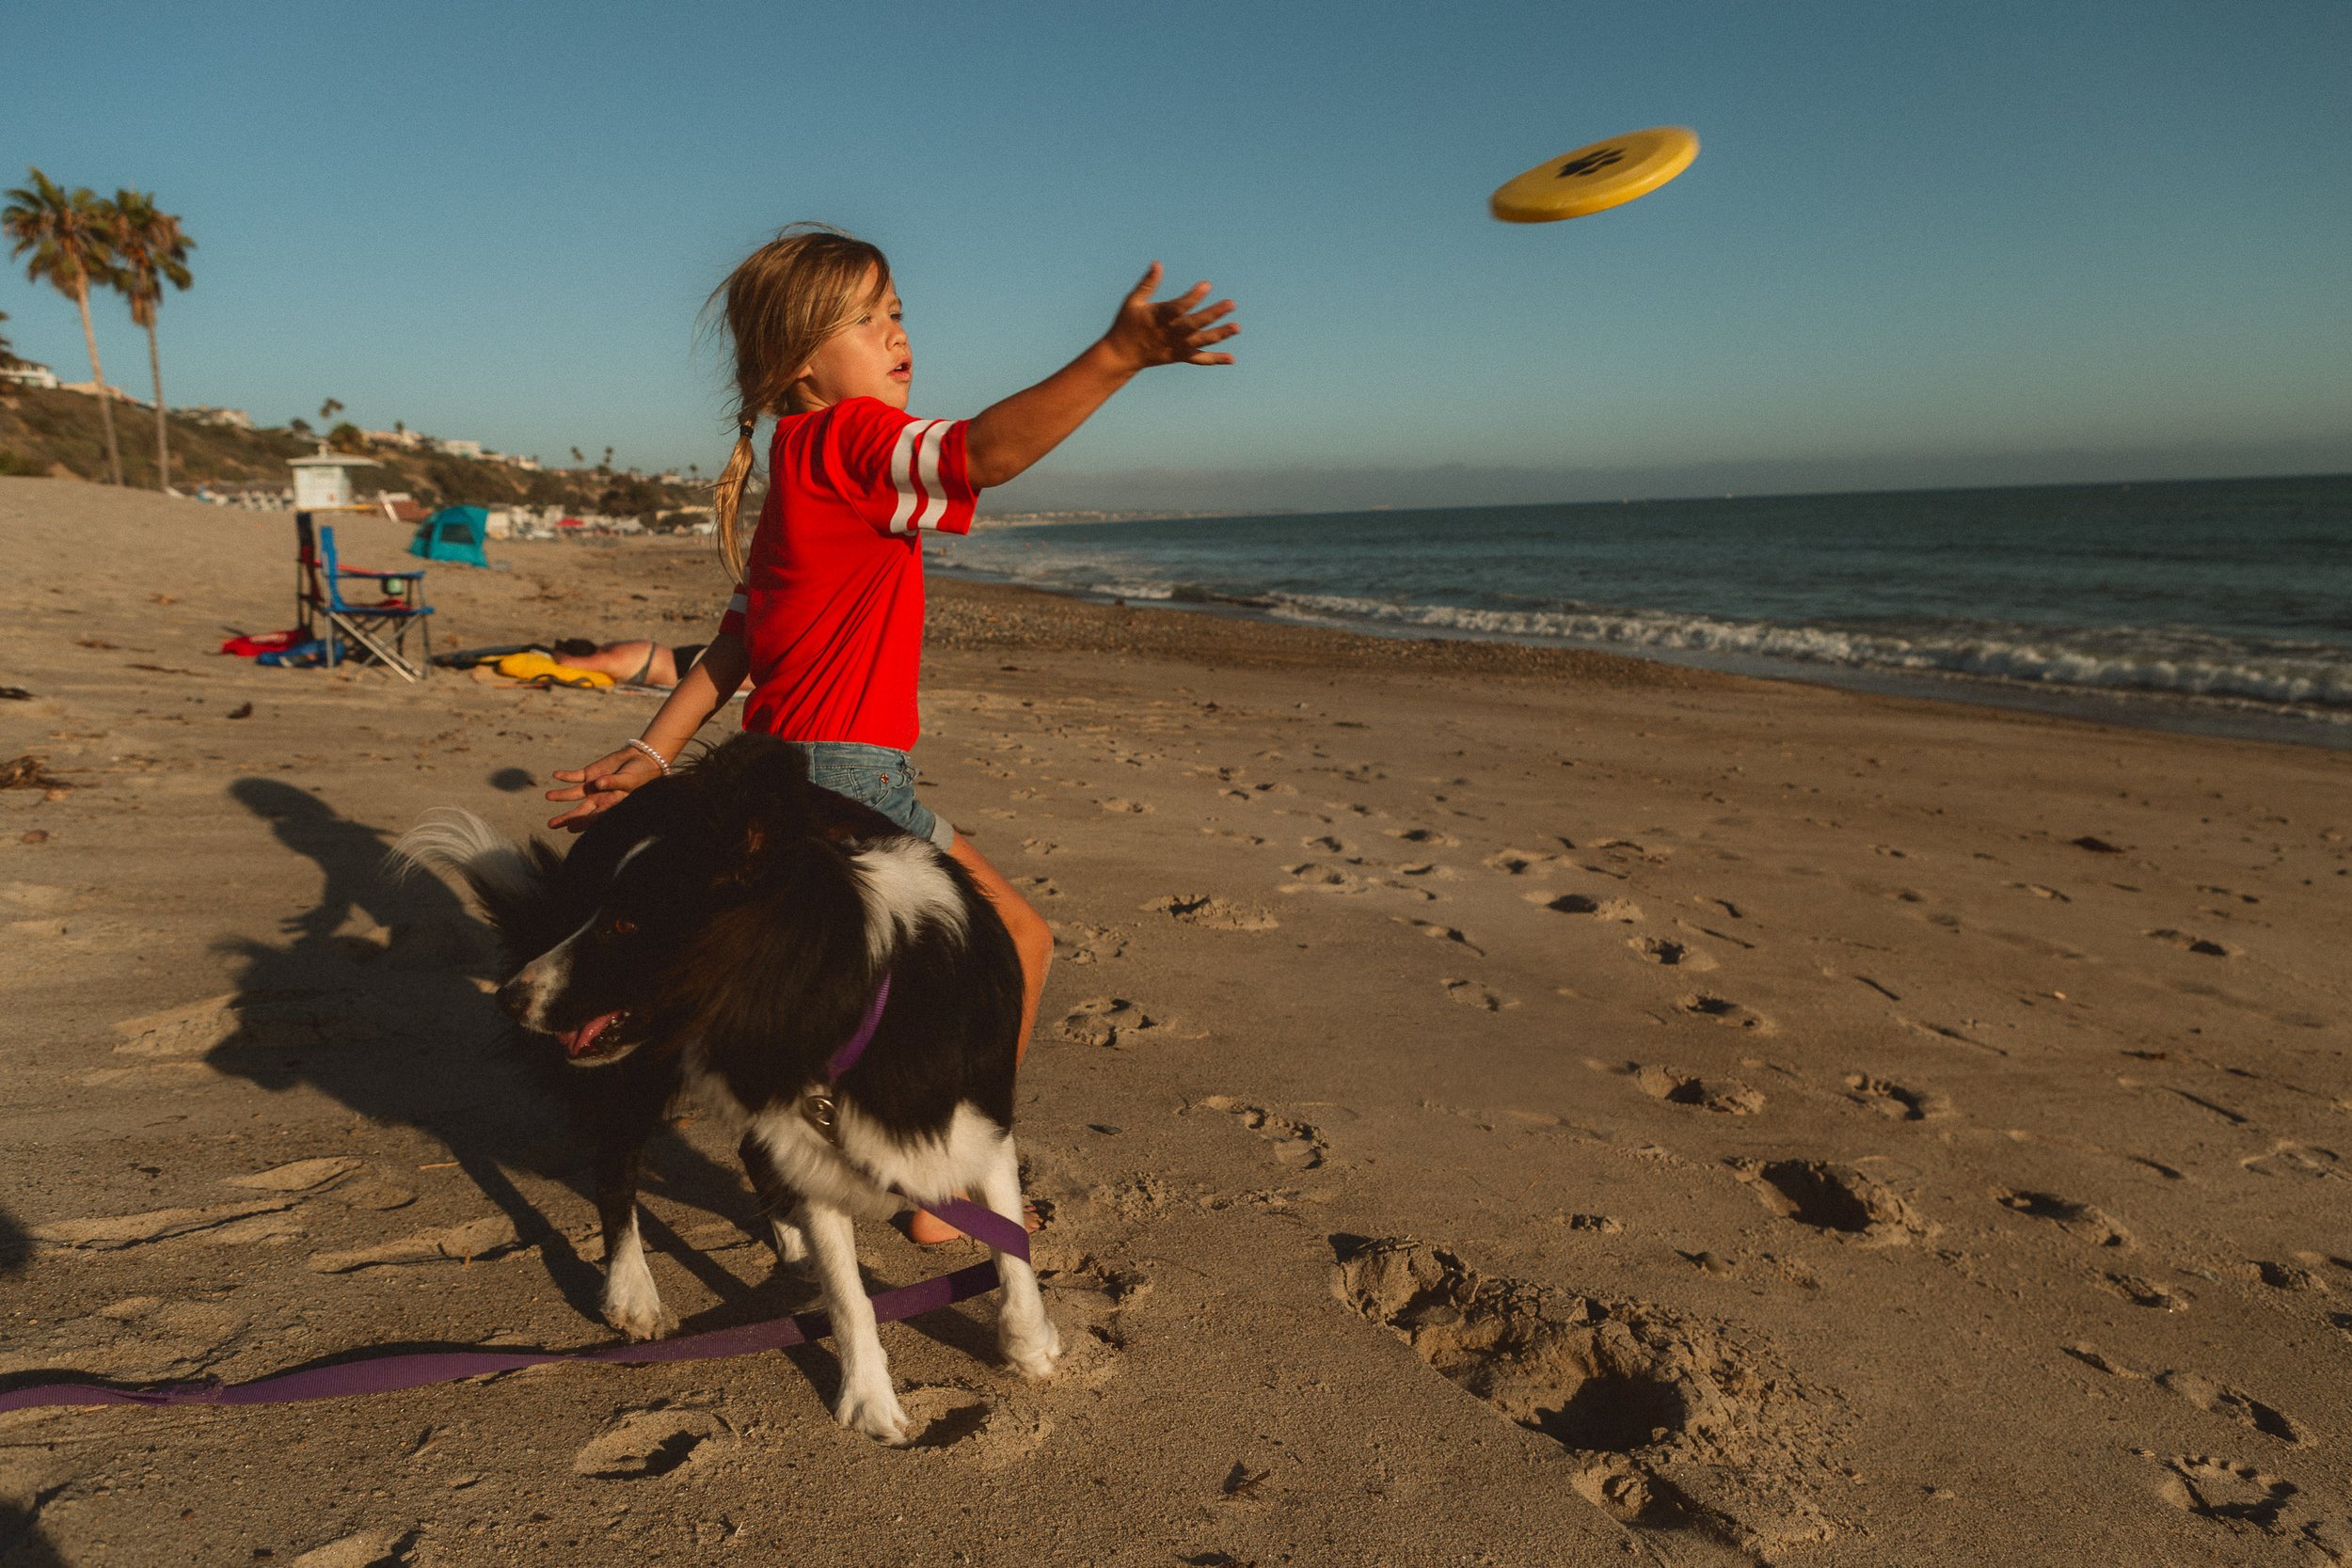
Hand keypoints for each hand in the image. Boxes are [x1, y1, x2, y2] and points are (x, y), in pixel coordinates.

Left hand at [546, 748, 661, 831]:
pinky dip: (565, 776)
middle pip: (579, 811)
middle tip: (551, 824)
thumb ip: (614, 782)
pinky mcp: (588, 774)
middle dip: (566, 818)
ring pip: (573, 795)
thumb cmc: (639, 774)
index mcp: (610, 806)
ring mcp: (592, 787)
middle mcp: (598, 800)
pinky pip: (574, 776)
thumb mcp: (629, 779)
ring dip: (560, 795)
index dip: (583, 823)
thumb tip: (598, 784)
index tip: (571, 827)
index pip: (594, 818)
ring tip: (548, 796)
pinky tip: (556, 775)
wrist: (639, 759)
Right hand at [1100, 262, 1237, 373]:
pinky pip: (1199, 359)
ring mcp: (1176, 346)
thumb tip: (1157, 263)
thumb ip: (1147, 283)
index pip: (1179, 307)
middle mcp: (1170, 333)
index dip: (1193, 297)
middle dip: (1213, 315)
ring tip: (1237, 327)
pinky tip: (1231, 358)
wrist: (1122, 355)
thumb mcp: (1133, 301)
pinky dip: (1215, 359)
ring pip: (1201, 341)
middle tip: (1232, 304)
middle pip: (1195, 324)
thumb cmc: (1127, 323)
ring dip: (1220, 335)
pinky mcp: (1180, 356)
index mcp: (1159, 317)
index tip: (1207, 285)